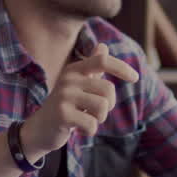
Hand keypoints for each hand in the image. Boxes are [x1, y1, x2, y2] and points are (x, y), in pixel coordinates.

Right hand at [19, 43, 138, 157]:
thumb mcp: (78, 85)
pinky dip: (90, 130)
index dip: (121, 67)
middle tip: (94, 112)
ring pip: (102, 107)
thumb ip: (92, 67)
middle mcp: (68, 79)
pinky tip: (78, 129)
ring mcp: (64, 96)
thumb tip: (103, 45)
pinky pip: (92, 123)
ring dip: (99, 119)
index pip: (102, 61)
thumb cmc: (65, 106)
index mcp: (74, 70)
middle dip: (108, 105)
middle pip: (108, 89)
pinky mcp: (62, 114)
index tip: (135, 78)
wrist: (40, 129)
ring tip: (86, 119)